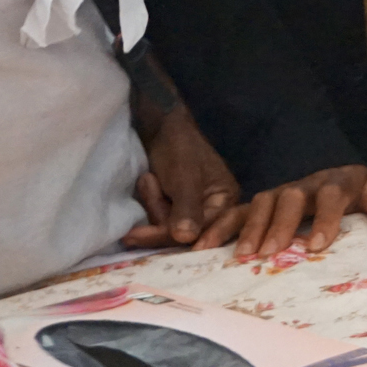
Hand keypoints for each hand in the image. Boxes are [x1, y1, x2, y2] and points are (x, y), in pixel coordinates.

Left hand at [124, 104, 240, 248]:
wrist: (162, 128)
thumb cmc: (180, 148)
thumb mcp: (185, 177)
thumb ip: (187, 208)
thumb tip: (186, 238)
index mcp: (227, 201)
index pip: (201, 230)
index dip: (171, 235)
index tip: (139, 236)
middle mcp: (214, 210)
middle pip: (183, 233)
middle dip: (159, 213)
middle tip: (144, 188)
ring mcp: (193, 209)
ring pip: (168, 226)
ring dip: (153, 203)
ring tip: (148, 178)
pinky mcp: (176, 207)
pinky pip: (160, 218)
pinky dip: (150, 202)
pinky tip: (147, 182)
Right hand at [218, 165, 366, 257]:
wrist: (331, 174)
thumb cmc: (351, 191)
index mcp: (335, 184)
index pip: (331, 197)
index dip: (324, 219)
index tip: (317, 246)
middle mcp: (303, 186)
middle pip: (290, 198)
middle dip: (280, 224)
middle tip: (272, 251)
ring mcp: (278, 193)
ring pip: (261, 203)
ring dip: (251, 228)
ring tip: (243, 255)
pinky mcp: (259, 202)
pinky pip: (236, 211)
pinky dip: (219, 227)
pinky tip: (203, 247)